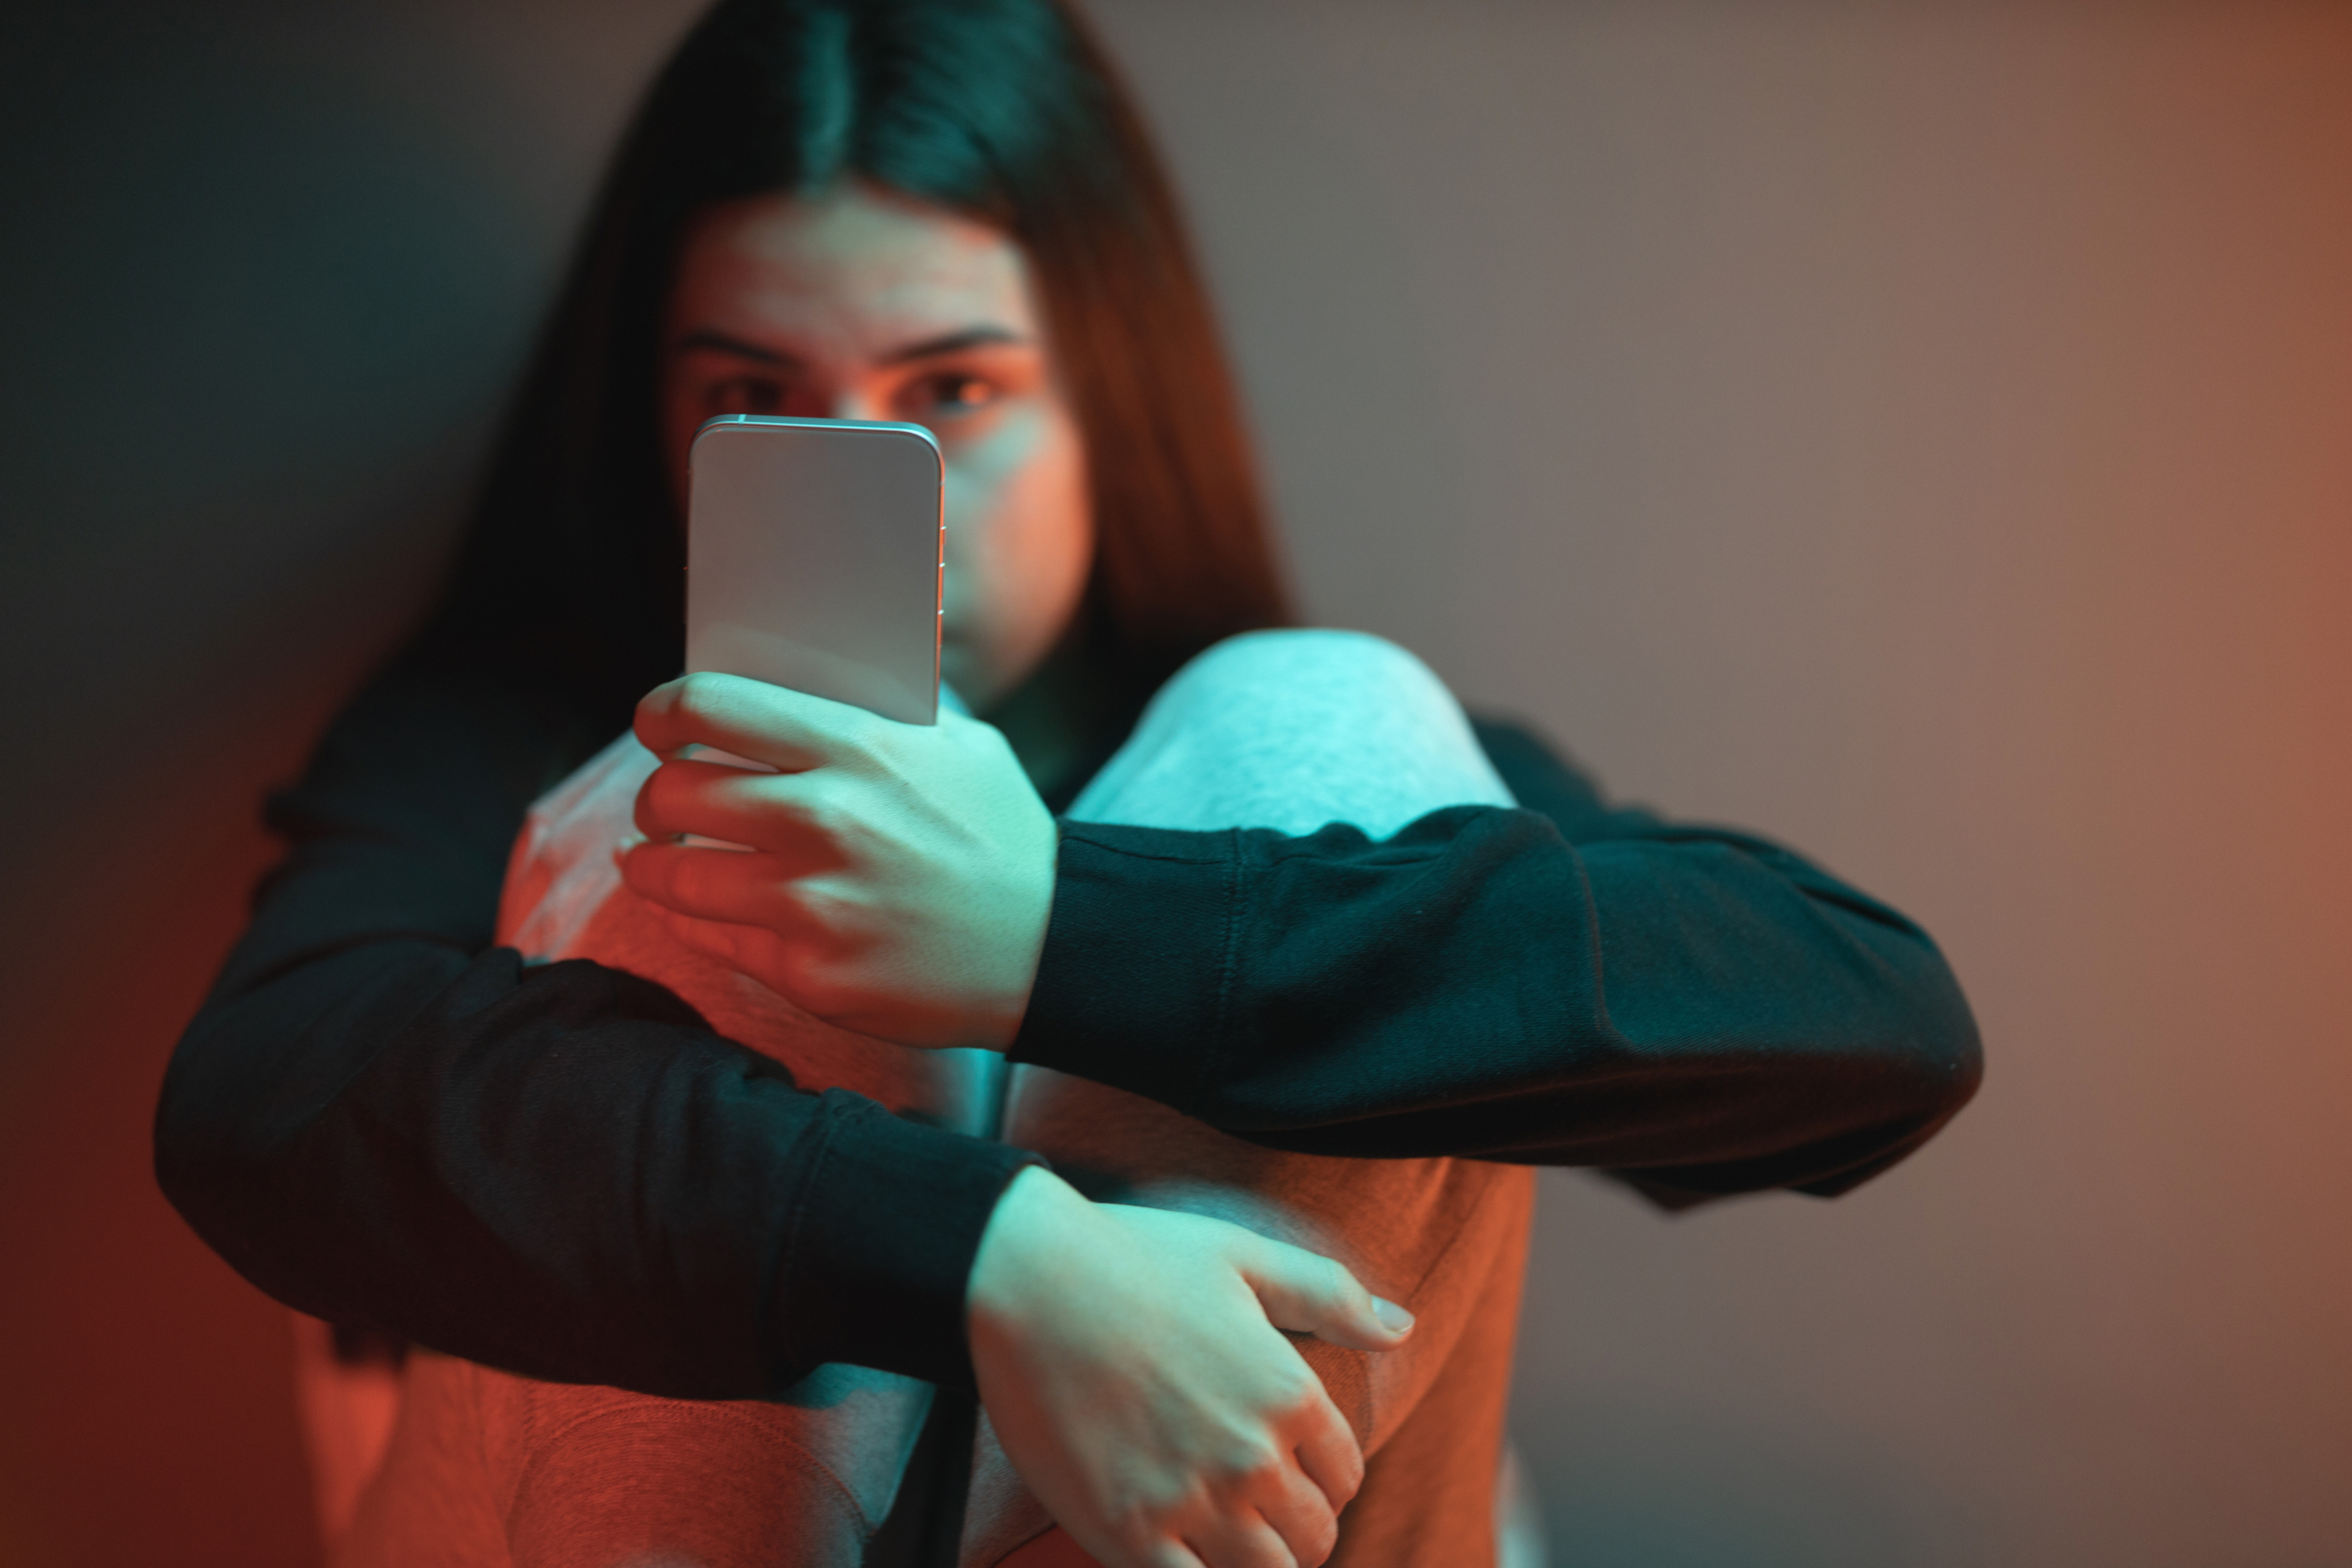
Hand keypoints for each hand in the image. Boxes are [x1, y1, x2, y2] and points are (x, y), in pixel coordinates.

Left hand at [619, 671, 1057, 1047]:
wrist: (1051, 949)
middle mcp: (824, 821)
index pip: (711, 708)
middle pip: (674, 793)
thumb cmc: (1001, 838)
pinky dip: (694, 919)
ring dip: (651, 863)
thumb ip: (878, 710)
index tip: (656, 723)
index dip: (663, 712)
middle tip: (665, 802)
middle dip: (657, 795)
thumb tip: (795, 679)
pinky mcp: (808, 973)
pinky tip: (699, 907)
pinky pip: (712, 938)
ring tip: (655, 859)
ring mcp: (811, 904)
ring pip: (673, 874)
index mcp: (857, 749)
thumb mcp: (961, 743)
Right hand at [968, 1168, 1414, 1567]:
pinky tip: (1186, 1560)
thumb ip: (1331, 1296)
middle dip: (1299, 1532)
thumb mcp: (1246, 1259)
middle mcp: (1252, 1457)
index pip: (1345, 1476)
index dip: (1326, 1481)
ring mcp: (1191, 1503)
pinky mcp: (1128, 1536)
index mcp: (1289, 1393)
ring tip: (1233, 1546)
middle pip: (1313, 1538)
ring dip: (1260, 1567)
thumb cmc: (1134, 1258)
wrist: (1023, 1279)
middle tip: (1265, 1519)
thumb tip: (1403, 1326)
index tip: (1297, 1475)